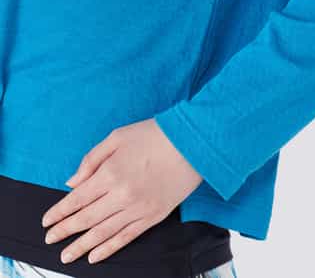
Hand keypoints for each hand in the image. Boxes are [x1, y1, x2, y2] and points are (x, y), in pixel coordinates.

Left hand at [40, 118, 202, 264]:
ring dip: (82, 246)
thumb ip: (92, 159)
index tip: (47, 222)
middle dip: (65, 230)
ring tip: (66, 255)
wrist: (191, 143)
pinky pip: (127, 236)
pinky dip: (110, 248)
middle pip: (86, 218)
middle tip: (50, 240)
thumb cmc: (154, 134)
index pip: (77, 199)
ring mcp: (139, 208)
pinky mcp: (154, 215)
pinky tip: (96, 256)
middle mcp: (121, 195)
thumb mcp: (118, 136)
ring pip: (104, 233)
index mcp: (110, 173)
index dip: (59, 212)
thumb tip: (72, 181)